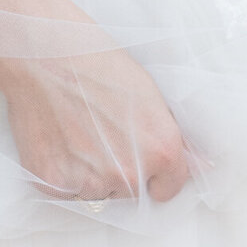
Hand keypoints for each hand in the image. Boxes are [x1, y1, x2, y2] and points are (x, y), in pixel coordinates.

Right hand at [0, 46, 191, 204]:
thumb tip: (201, 164)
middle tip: (101, 133)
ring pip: (96, 192)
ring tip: (77, 132)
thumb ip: (172, 136)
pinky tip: (58, 139)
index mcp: (162, 150)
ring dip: (90, 173)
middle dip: (120, 170)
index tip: (145, 164)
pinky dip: (62, 173)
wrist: (45, 54)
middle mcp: (129, 173)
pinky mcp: (54, 184)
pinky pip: (65, 191)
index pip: (169, 189)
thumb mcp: (150, 94)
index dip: (156, 174)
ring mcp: (90, 183)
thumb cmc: (97, 63)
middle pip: (130, 191)